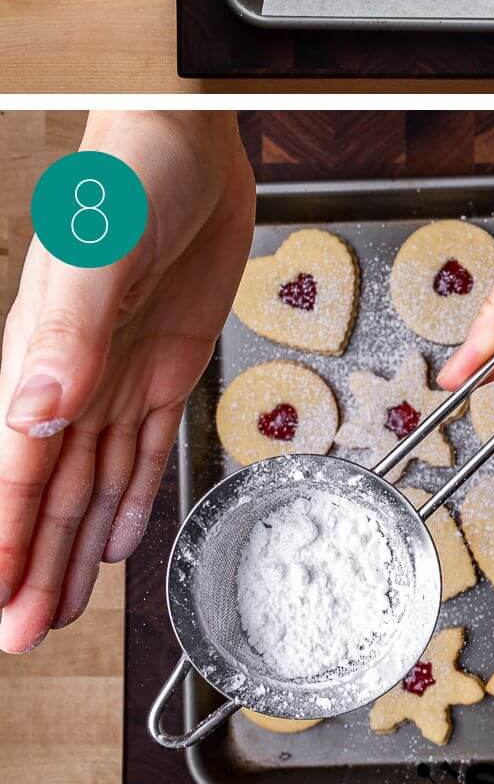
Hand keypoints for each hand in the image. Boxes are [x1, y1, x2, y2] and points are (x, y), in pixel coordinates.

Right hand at [0, 111, 254, 651]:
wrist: (185, 146)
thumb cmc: (127, 182)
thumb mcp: (96, 256)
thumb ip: (68, 336)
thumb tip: (35, 410)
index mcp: (38, 358)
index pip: (14, 469)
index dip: (4, 540)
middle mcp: (72, 379)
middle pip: (47, 493)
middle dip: (32, 566)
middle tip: (22, 636)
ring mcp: (118, 376)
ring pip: (90, 483)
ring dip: (73, 548)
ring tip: (61, 608)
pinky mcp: (165, 364)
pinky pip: (142, 448)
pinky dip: (129, 497)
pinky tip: (116, 538)